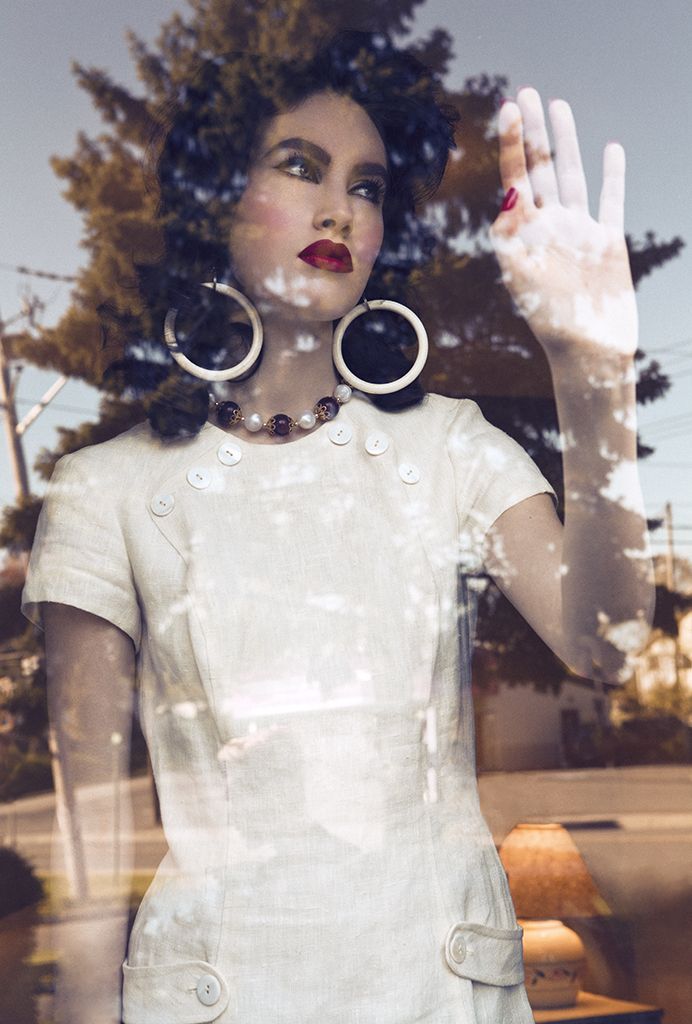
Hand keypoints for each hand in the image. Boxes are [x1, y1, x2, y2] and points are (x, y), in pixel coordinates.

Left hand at [490, 88, 637, 362]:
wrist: (588, 351)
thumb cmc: (550, 322)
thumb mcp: (521, 278)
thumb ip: (511, 237)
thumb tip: (509, 195)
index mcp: (525, 233)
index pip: (516, 178)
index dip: (513, 142)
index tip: (509, 108)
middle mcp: (550, 227)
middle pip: (541, 168)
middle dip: (535, 131)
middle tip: (527, 92)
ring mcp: (580, 232)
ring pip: (572, 175)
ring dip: (566, 141)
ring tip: (559, 107)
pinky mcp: (608, 242)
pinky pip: (612, 200)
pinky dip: (612, 175)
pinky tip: (611, 151)